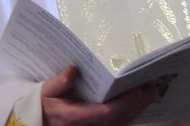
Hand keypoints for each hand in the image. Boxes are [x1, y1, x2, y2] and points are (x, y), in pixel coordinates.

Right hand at [41, 66, 158, 125]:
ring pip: (122, 123)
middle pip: (120, 119)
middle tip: (152, 87)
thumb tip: (73, 69)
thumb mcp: (45, 91)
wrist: (38, 122)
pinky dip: (130, 114)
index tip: (138, 90)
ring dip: (137, 109)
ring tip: (149, 93)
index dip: (125, 103)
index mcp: (76, 117)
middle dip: (137, 104)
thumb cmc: (41, 106)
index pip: (107, 113)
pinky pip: (119, 124)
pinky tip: (137, 103)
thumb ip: (58, 82)